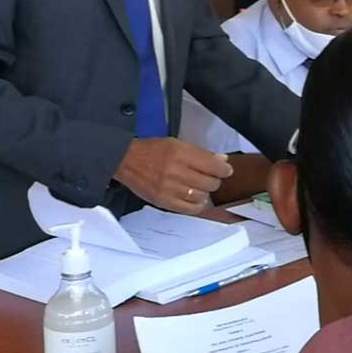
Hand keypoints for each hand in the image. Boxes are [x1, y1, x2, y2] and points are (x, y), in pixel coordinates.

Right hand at [113, 138, 232, 214]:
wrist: (126, 161)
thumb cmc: (152, 150)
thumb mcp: (178, 144)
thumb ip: (201, 153)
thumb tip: (222, 160)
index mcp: (181, 154)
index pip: (213, 166)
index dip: (224, 169)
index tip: (225, 170)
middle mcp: (176, 172)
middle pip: (210, 183)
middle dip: (214, 180)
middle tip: (210, 177)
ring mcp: (169, 189)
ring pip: (202, 196)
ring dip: (204, 192)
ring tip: (198, 187)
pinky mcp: (164, 202)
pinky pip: (190, 209)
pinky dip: (197, 204)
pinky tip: (194, 198)